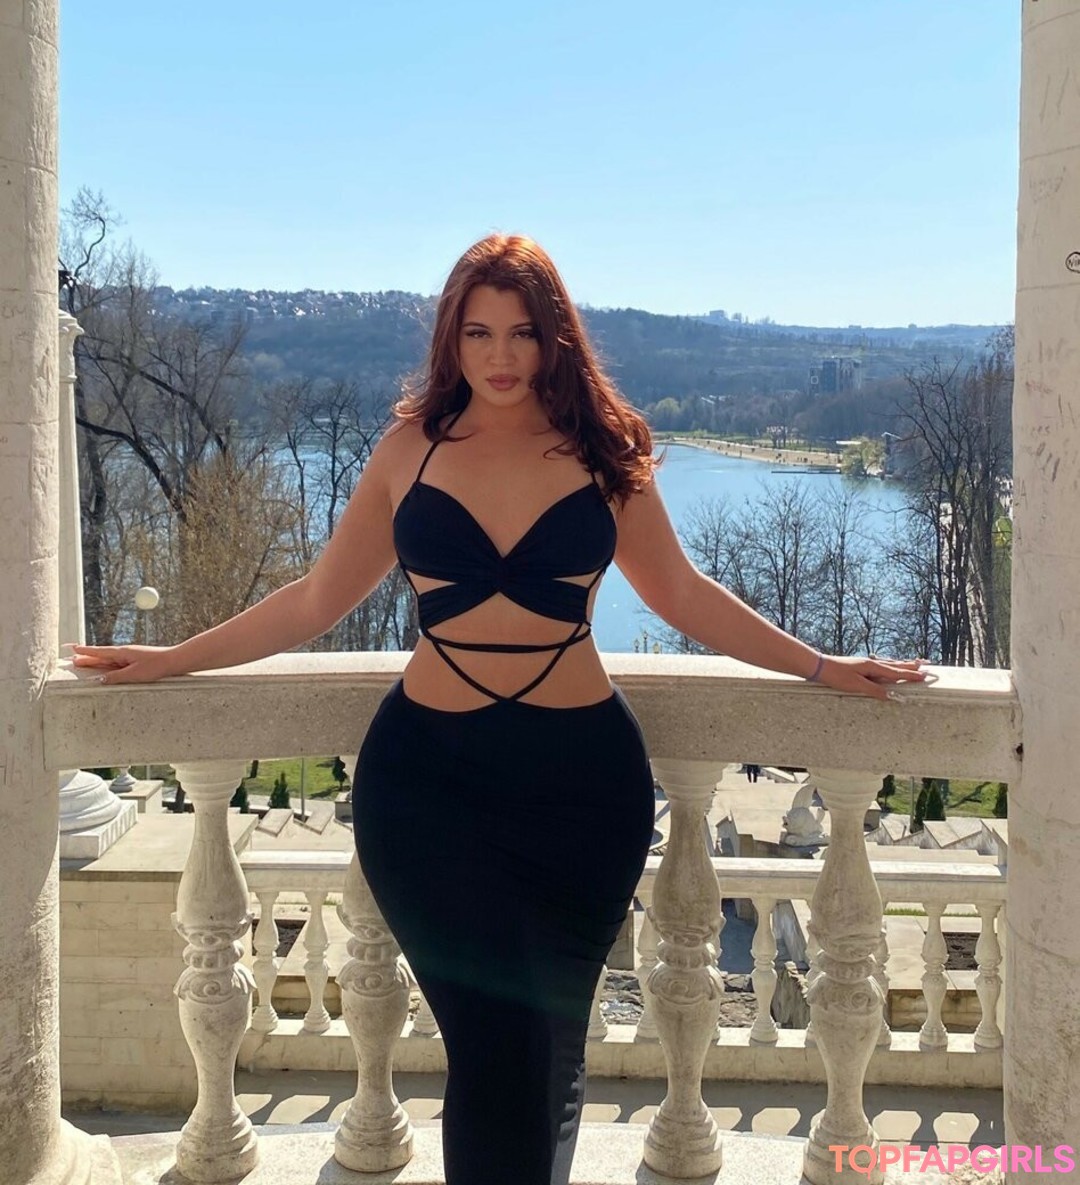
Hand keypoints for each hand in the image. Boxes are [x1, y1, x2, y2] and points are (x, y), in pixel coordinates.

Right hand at [62, 643, 177, 684]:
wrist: (174, 662)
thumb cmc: (156, 666)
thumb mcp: (133, 674)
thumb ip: (115, 677)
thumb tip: (99, 680)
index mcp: (122, 653)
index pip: (99, 652)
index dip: (85, 651)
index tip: (72, 648)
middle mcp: (124, 653)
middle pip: (101, 656)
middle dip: (86, 657)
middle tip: (71, 659)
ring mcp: (129, 658)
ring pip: (108, 661)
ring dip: (94, 662)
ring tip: (81, 663)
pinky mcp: (135, 663)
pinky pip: (116, 665)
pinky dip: (106, 667)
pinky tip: (104, 670)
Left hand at [814, 655, 931, 700]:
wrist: (820, 666)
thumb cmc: (837, 676)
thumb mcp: (857, 686)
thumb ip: (875, 691)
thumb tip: (893, 696)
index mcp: (873, 667)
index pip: (896, 673)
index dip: (911, 675)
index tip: (925, 676)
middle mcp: (872, 663)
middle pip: (896, 665)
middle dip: (911, 666)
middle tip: (926, 665)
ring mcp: (866, 664)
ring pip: (889, 664)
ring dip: (902, 664)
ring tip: (914, 662)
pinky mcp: (860, 666)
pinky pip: (881, 665)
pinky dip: (890, 666)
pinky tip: (889, 665)